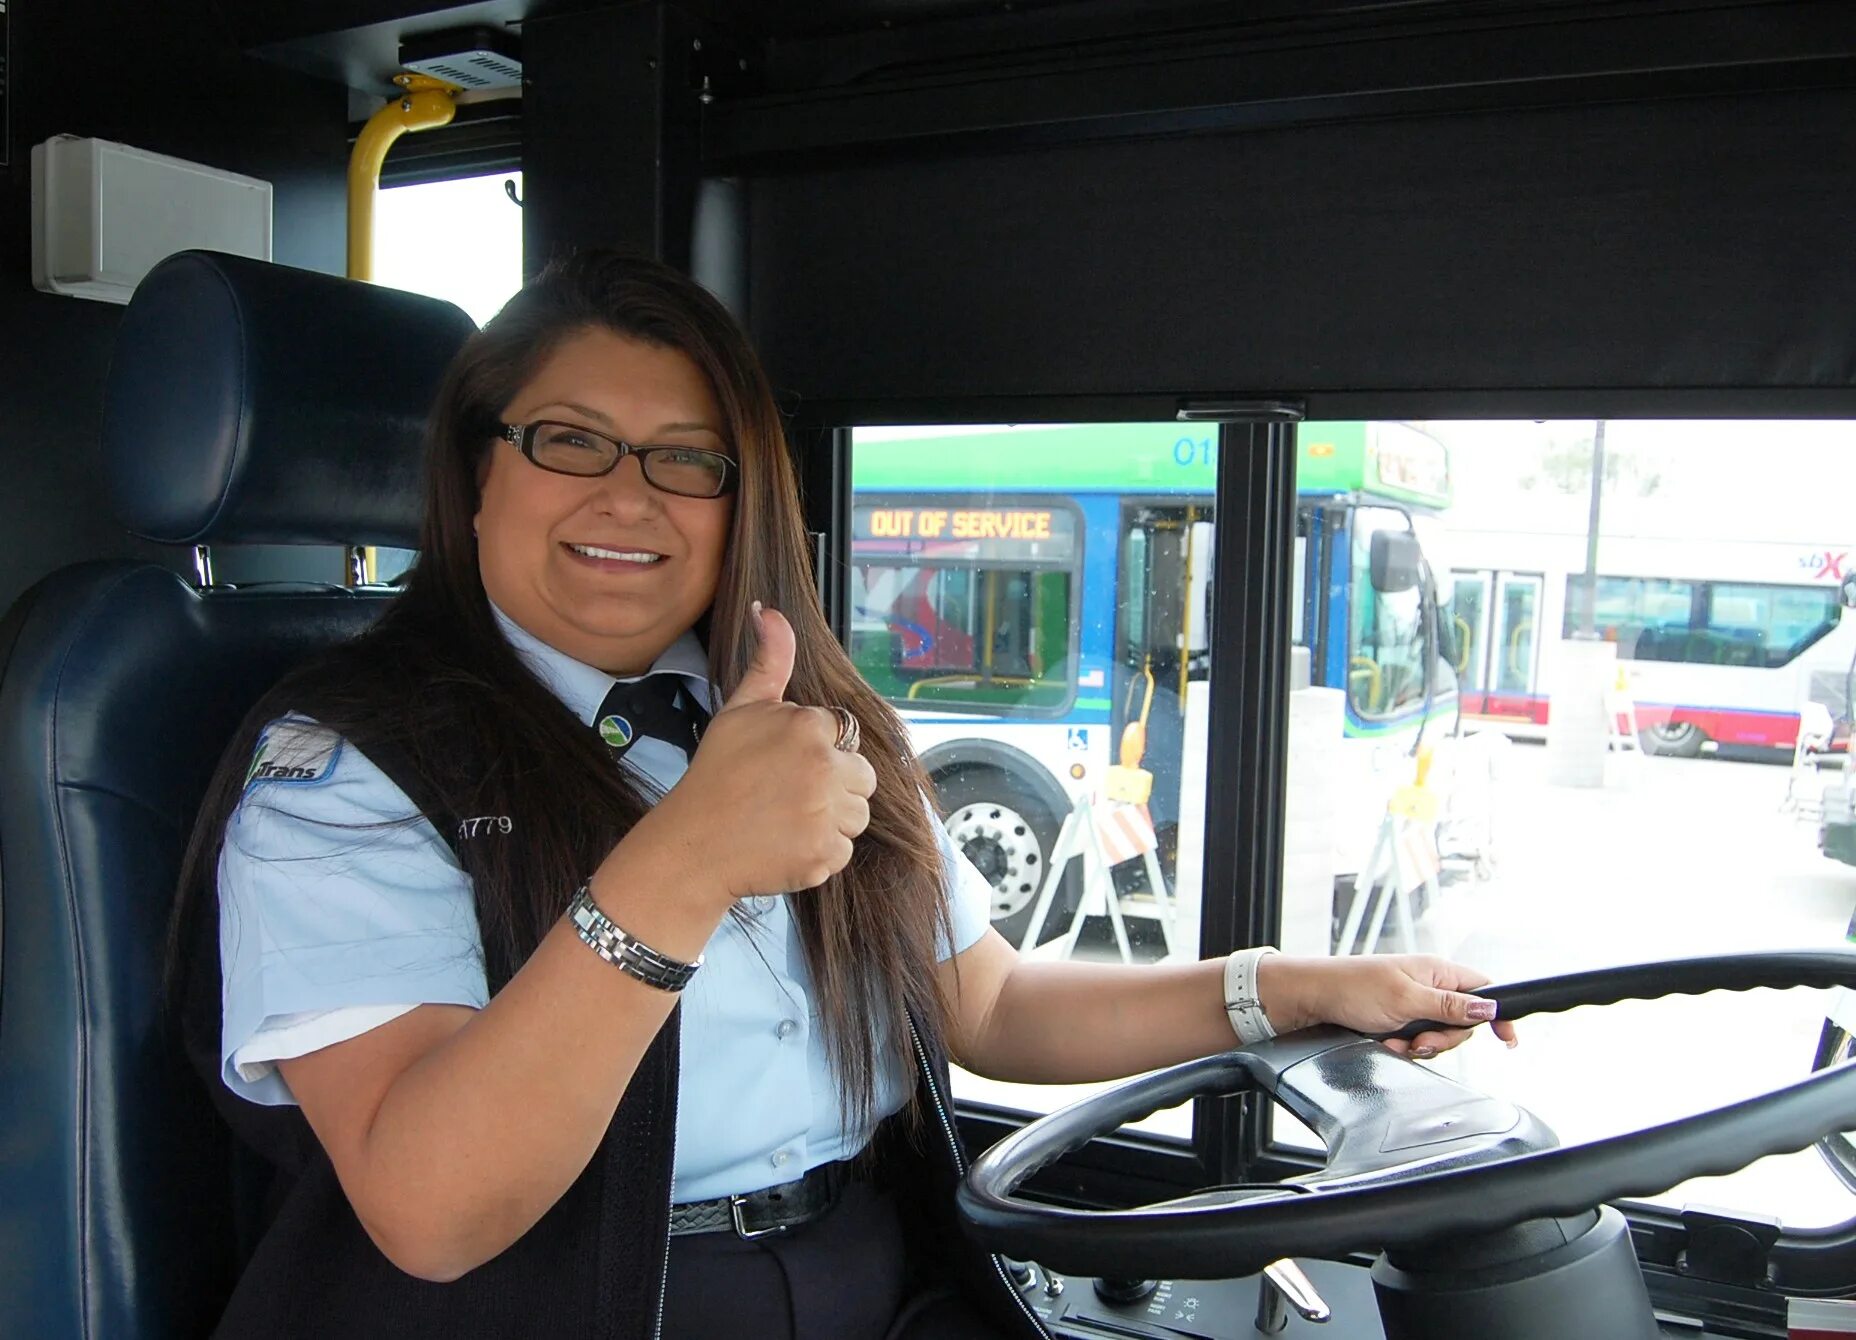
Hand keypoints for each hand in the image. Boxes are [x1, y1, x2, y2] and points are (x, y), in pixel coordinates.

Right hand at [649, 603, 876, 899]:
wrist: (693, 844)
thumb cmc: (717, 773)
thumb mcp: (741, 708)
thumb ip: (770, 659)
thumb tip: (769, 608)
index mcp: (810, 726)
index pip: (844, 735)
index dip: (817, 750)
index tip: (784, 766)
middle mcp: (825, 767)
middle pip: (862, 777)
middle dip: (834, 786)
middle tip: (787, 795)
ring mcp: (827, 814)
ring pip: (857, 815)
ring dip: (831, 820)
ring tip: (787, 819)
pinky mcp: (825, 855)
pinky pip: (843, 850)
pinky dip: (819, 852)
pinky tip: (786, 844)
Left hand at [1257, 954, 1519, 1058]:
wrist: (1314, 999)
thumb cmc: (1355, 988)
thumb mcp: (1406, 999)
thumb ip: (1449, 1006)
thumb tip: (1489, 1007)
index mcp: (1437, 971)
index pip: (1482, 989)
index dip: (1497, 1013)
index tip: (1507, 1040)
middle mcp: (1429, 986)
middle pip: (1462, 1022)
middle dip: (1443, 1039)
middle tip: (1419, 1042)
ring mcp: (1414, 1005)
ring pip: (1438, 1037)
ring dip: (1419, 1046)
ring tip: (1395, 1042)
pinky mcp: (1399, 1021)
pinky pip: (1415, 1042)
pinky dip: (1403, 1048)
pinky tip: (1386, 1044)